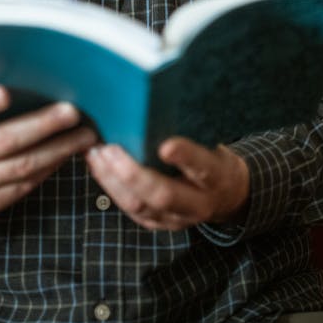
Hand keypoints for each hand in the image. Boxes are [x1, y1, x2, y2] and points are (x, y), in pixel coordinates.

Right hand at [0, 85, 96, 213]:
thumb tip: (37, 81)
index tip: (5, 93)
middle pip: (5, 141)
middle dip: (44, 126)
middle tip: (73, 113)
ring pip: (22, 167)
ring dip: (58, 150)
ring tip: (83, 136)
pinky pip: (25, 185)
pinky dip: (50, 168)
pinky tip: (66, 154)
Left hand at [86, 137, 249, 230]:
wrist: (226, 196)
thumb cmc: (213, 158)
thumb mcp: (213, 143)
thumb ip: (191, 132)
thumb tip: (159, 99)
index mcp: (216, 178)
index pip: (202, 167)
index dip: (184, 157)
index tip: (165, 145)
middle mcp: (198, 204)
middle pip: (163, 195)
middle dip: (132, 173)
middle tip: (110, 149)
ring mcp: (176, 218)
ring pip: (139, 205)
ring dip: (112, 179)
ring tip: (96, 153)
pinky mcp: (157, 223)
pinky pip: (129, 209)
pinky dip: (110, 186)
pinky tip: (98, 166)